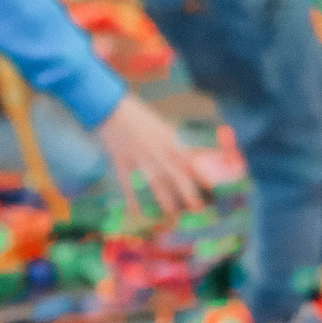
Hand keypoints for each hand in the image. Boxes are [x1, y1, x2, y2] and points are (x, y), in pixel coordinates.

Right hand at [94, 96, 207, 218]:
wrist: (110, 108)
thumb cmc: (140, 118)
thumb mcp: (164, 127)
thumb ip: (177, 144)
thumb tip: (198, 157)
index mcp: (169, 140)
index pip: (189, 160)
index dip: (200, 174)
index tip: (211, 187)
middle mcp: (156, 150)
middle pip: (175, 175)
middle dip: (187, 192)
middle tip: (197, 208)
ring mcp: (139, 157)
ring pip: (155, 182)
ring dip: (164, 199)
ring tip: (172, 214)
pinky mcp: (121, 162)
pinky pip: (128, 184)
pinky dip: (132, 199)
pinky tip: (138, 213)